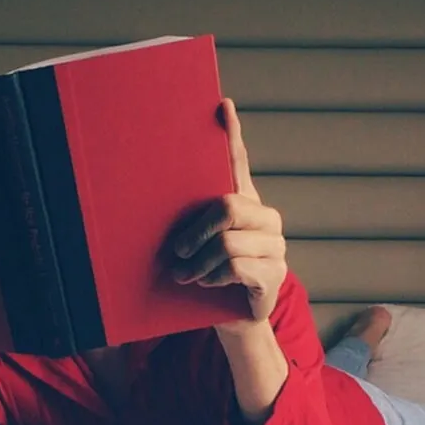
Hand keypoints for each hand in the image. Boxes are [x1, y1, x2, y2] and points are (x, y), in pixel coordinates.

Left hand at [171, 98, 286, 332]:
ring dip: (199, 262)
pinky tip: (208, 282)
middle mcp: (266, 219)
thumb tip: (149, 191)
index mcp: (245, 204)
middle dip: (194, 232)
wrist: (232, 318)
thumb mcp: (196, 248)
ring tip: (187, 275)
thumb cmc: (209, 277)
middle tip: (176, 253)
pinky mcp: (275, 275)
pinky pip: (237, 266)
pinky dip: (215, 276)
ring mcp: (276, 246)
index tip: (222, 106)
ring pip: (227, 241)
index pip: (238, 163)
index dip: (232, 135)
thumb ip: (188, 223)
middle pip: (228, 206)